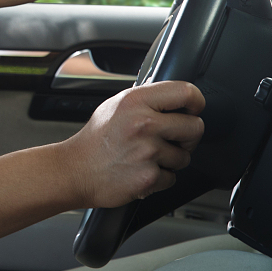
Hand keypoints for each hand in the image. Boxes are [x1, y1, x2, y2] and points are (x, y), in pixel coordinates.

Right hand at [59, 81, 205, 207]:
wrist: (75, 170)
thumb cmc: (96, 139)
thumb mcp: (116, 105)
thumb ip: (146, 100)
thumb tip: (175, 99)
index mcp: (136, 101)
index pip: (186, 92)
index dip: (196, 102)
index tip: (194, 109)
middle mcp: (144, 124)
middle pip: (195, 127)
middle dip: (188, 136)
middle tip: (172, 139)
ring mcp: (147, 152)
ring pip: (185, 156)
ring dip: (172, 160)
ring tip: (148, 156)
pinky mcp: (149, 177)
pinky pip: (172, 177)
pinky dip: (160, 178)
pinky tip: (142, 170)